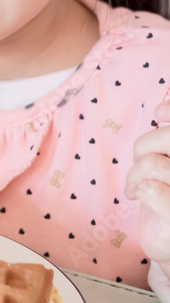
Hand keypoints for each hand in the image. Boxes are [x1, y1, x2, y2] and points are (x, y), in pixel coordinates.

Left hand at [126, 104, 169, 271]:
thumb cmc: (167, 198)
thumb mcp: (167, 163)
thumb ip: (167, 139)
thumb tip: (164, 104)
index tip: (158, 112)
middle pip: (168, 139)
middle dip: (146, 146)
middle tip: (139, 161)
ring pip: (154, 163)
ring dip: (135, 175)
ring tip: (136, 187)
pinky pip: (152, 190)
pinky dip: (141, 191)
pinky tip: (141, 198)